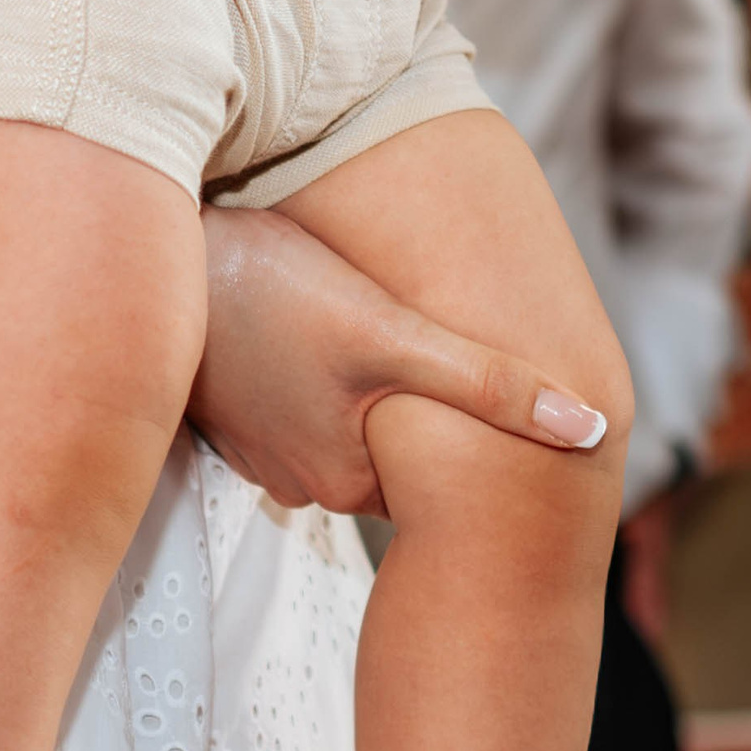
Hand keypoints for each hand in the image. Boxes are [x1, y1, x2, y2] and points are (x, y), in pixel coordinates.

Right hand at [190, 207, 608, 517]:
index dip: (442, 421)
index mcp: (347, 479)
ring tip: (351, 330)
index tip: (447, 374)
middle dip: (394, 402)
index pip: (423, 468)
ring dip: (346, 388)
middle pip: (378, 445)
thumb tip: (591, 431)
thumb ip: (492, 387)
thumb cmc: (278, 296)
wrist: (159, 264)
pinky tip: (302, 330)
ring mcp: (254, 455)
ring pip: (331, 425)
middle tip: (400, 340)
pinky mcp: (223, 418)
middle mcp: (298, 486)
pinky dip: (301, 377)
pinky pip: (286, 407)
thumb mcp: (397, 337)